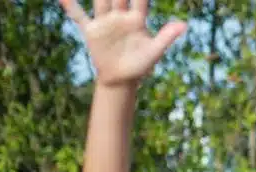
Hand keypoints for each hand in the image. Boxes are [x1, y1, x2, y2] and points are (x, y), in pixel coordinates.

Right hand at [59, 0, 185, 86]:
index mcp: (136, 20)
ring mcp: (105, 22)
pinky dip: (71, 6)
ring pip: (100, 0)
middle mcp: (120, 17)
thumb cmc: (141, 65)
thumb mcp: (154, 51)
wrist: (121, 79)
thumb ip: (166, 36)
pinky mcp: (92, 32)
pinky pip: (79, 16)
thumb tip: (184, 24)